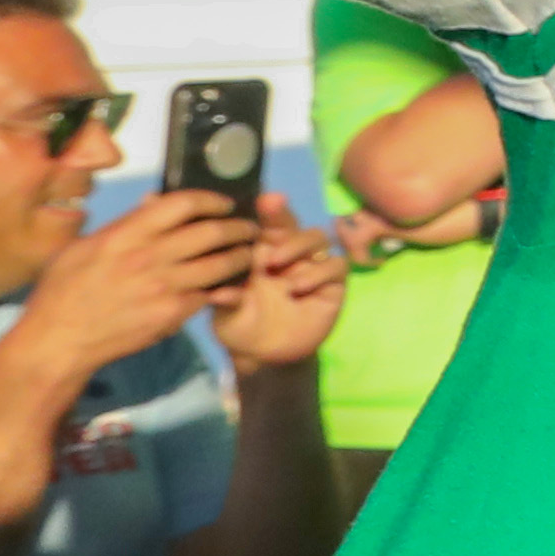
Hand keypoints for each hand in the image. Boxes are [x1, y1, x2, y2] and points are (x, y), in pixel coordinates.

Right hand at [10, 188, 252, 380]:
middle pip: (211, 232)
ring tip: (248, 253)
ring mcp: (164, 286)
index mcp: (126, 234)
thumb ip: (123, 226)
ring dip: (240, 256)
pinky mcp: (171, 314)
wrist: (59, 340)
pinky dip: (223, 288)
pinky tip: (230, 285)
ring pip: (220, 265)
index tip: (224, 203)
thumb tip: (154, 203)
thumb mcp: (84, 247)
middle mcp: (149, 256)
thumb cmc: (63, 290)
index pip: (182, 204)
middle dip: (238, 227)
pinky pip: (208, 295)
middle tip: (249, 228)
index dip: (211, 199)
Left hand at [215, 200, 349, 378]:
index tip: (265, 200)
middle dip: (285, 220)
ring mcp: (312, 265)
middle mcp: (289, 251)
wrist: (263, 355)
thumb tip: (219, 293)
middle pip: (295, 223)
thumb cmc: (239, 324)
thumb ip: (226, 300)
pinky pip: (335, 266)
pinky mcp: (332, 284)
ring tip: (278, 267)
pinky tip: (298, 287)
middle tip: (269, 241)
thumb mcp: (225, 313)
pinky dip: (318, 272)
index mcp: (261, 249)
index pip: (268, 222)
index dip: (270, 209)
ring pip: (318, 237)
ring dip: (299, 246)